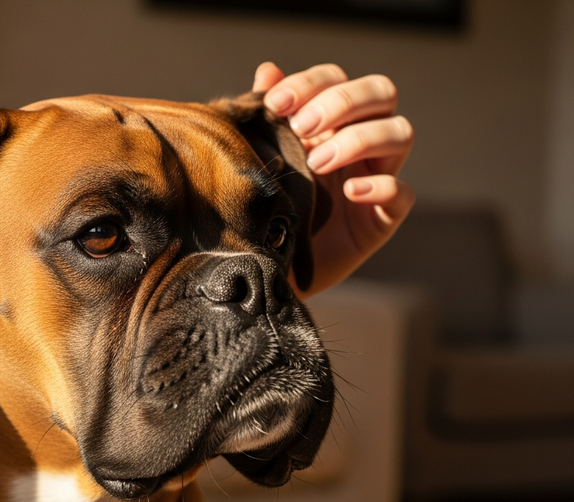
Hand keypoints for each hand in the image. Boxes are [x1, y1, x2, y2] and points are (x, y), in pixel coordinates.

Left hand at [253, 62, 415, 295]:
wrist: (272, 265)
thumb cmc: (271, 206)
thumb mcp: (264, 161)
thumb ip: (268, 119)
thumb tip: (268, 71)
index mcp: (331, 120)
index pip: (337, 79)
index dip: (311, 83)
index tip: (276, 104)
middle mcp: (361, 141)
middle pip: (381, 92)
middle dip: (342, 102)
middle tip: (303, 127)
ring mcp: (378, 175)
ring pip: (400, 133)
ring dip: (358, 140)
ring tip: (317, 163)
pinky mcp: (385, 215)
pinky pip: (403, 192)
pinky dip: (381, 187)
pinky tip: (349, 192)